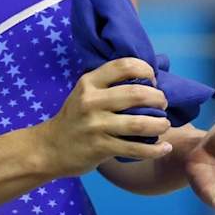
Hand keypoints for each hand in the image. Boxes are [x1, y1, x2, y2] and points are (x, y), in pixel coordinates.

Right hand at [40, 57, 171, 177]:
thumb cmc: (75, 118)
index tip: (152, 80)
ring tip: (164, 124)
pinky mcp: (100, 147)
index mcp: (89, 82)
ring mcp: (95, 125)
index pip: (124, 65)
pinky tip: (164, 148)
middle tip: (163, 104)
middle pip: (137, 94)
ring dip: (160, 124)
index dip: (145, 70)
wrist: (50, 148)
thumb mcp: (85, 93)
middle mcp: (91, 101)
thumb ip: (109, 85)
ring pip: (139, 123)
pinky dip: (155, 149)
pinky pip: (135, 148)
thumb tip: (149, 79)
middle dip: (158, 98)